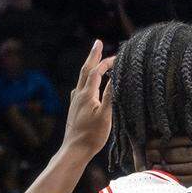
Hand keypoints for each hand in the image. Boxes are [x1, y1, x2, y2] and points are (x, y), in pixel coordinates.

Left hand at [63, 39, 114, 160]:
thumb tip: (116, 78)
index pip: (96, 72)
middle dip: (93, 56)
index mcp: (87, 95)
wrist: (74, 150)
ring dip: (89, 67)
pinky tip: (87, 85)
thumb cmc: (92, 135)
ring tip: (94, 59)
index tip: (117, 57)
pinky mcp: (74, 109)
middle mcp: (78, 95)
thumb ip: (110, 96)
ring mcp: (75, 102)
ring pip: (82, 79)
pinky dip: (86, 80)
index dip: (106, 63)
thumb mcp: (105, 116)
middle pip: (85, 70)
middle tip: (97, 42)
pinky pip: (80, 88)